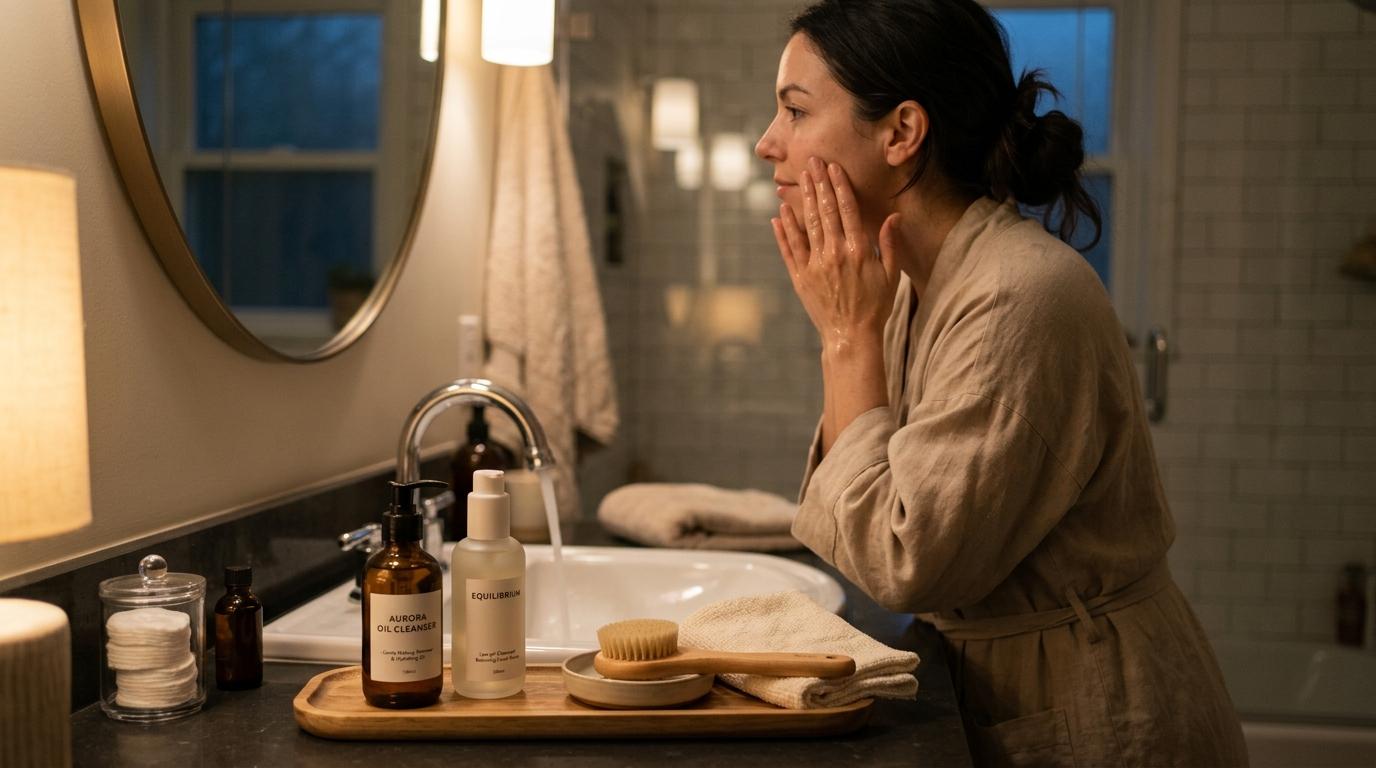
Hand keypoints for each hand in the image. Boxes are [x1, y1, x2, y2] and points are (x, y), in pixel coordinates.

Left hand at [771, 157, 901, 354]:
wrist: (851, 336)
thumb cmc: (875, 306)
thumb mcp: (891, 275)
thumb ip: (889, 244)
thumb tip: (894, 216)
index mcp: (858, 251)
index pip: (846, 210)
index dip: (839, 186)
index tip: (833, 167)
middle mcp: (834, 254)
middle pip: (825, 211)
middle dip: (819, 184)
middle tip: (812, 162)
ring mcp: (814, 266)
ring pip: (807, 225)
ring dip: (803, 199)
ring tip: (800, 178)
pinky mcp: (800, 277)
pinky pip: (789, 249)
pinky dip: (784, 230)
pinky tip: (779, 213)